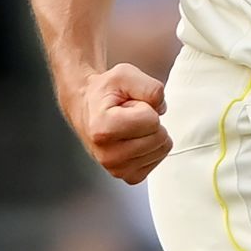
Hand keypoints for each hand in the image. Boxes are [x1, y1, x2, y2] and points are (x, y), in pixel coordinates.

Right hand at [71, 63, 172, 184]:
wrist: (88, 109)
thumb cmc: (106, 92)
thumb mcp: (125, 74)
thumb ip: (149, 86)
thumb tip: (162, 108)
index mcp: (103, 128)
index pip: (152, 120)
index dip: (145, 106)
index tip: (126, 105)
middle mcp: (107, 155)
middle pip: (160, 137)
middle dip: (150, 120)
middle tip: (129, 115)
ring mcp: (117, 169)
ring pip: (162, 149)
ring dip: (150, 133)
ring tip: (130, 126)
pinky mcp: (127, 176)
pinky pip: (158, 159)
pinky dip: (151, 147)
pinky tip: (133, 139)